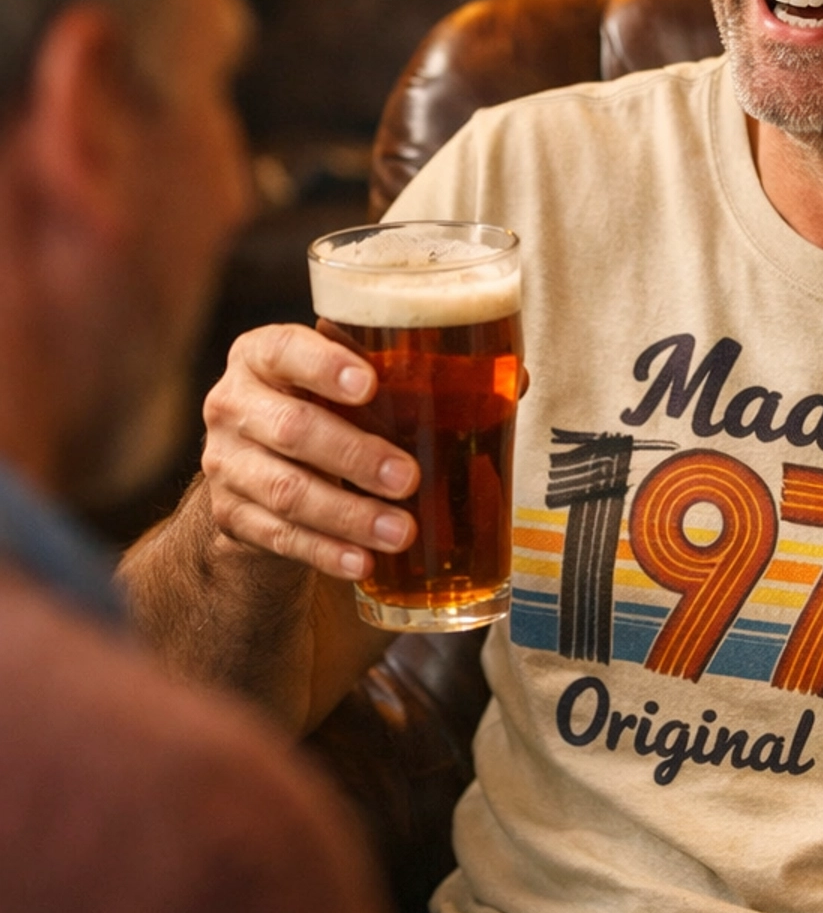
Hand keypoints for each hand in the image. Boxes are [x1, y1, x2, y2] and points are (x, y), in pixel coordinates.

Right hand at [201, 322, 417, 581]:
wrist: (257, 472)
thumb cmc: (322, 411)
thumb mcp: (344, 386)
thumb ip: (407, 379)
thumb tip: (508, 384)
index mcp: (261, 356)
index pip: (283, 349)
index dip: (324, 365)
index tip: (370, 384)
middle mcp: (233, 404)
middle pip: (291, 429)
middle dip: (355, 455)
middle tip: (409, 477)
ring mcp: (225, 462)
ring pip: (286, 491)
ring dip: (349, 515)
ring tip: (402, 532)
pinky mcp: (229, 514)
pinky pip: (279, 537)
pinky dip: (325, 552)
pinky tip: (363, 563)